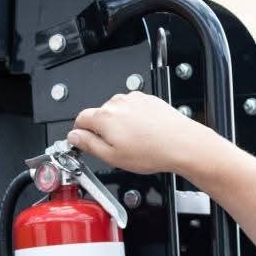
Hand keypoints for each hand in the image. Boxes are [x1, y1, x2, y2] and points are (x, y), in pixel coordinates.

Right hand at [68, 91, 219, 176]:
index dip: (80, 133)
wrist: (181, 143)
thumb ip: (88, 144)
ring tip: (134, 142)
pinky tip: (144, 134)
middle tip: (115, 148)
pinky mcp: (148, 99)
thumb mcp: (112, 157)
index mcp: (104, 116)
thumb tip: (74, 137)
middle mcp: (117, 103)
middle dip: (102, 130)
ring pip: (117, 111)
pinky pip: (133, 109)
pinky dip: (134, 120)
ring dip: (119, 125)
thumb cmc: (151, 151)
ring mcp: (134, 99)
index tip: (84, 141)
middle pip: (99, 114)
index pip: (80, 119)